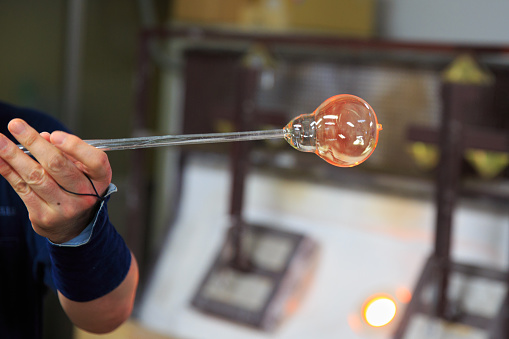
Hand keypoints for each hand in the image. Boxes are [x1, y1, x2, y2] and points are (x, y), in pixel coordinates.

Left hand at [0, 119, 111, 242]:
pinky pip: (21, 188)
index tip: (54, 135)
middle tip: (15, 125)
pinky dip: (8, 170)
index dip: (74, 147)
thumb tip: (43, 137)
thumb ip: (68, 153)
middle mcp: (85, 195)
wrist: (73, 225)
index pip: (95, 160)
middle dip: (34, 143)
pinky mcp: (42, 215)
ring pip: (35, 176)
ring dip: (14, 155)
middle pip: (58, 166)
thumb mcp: (84, 170)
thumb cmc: (78, 189)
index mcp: (100, 179)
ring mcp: (63, 207)